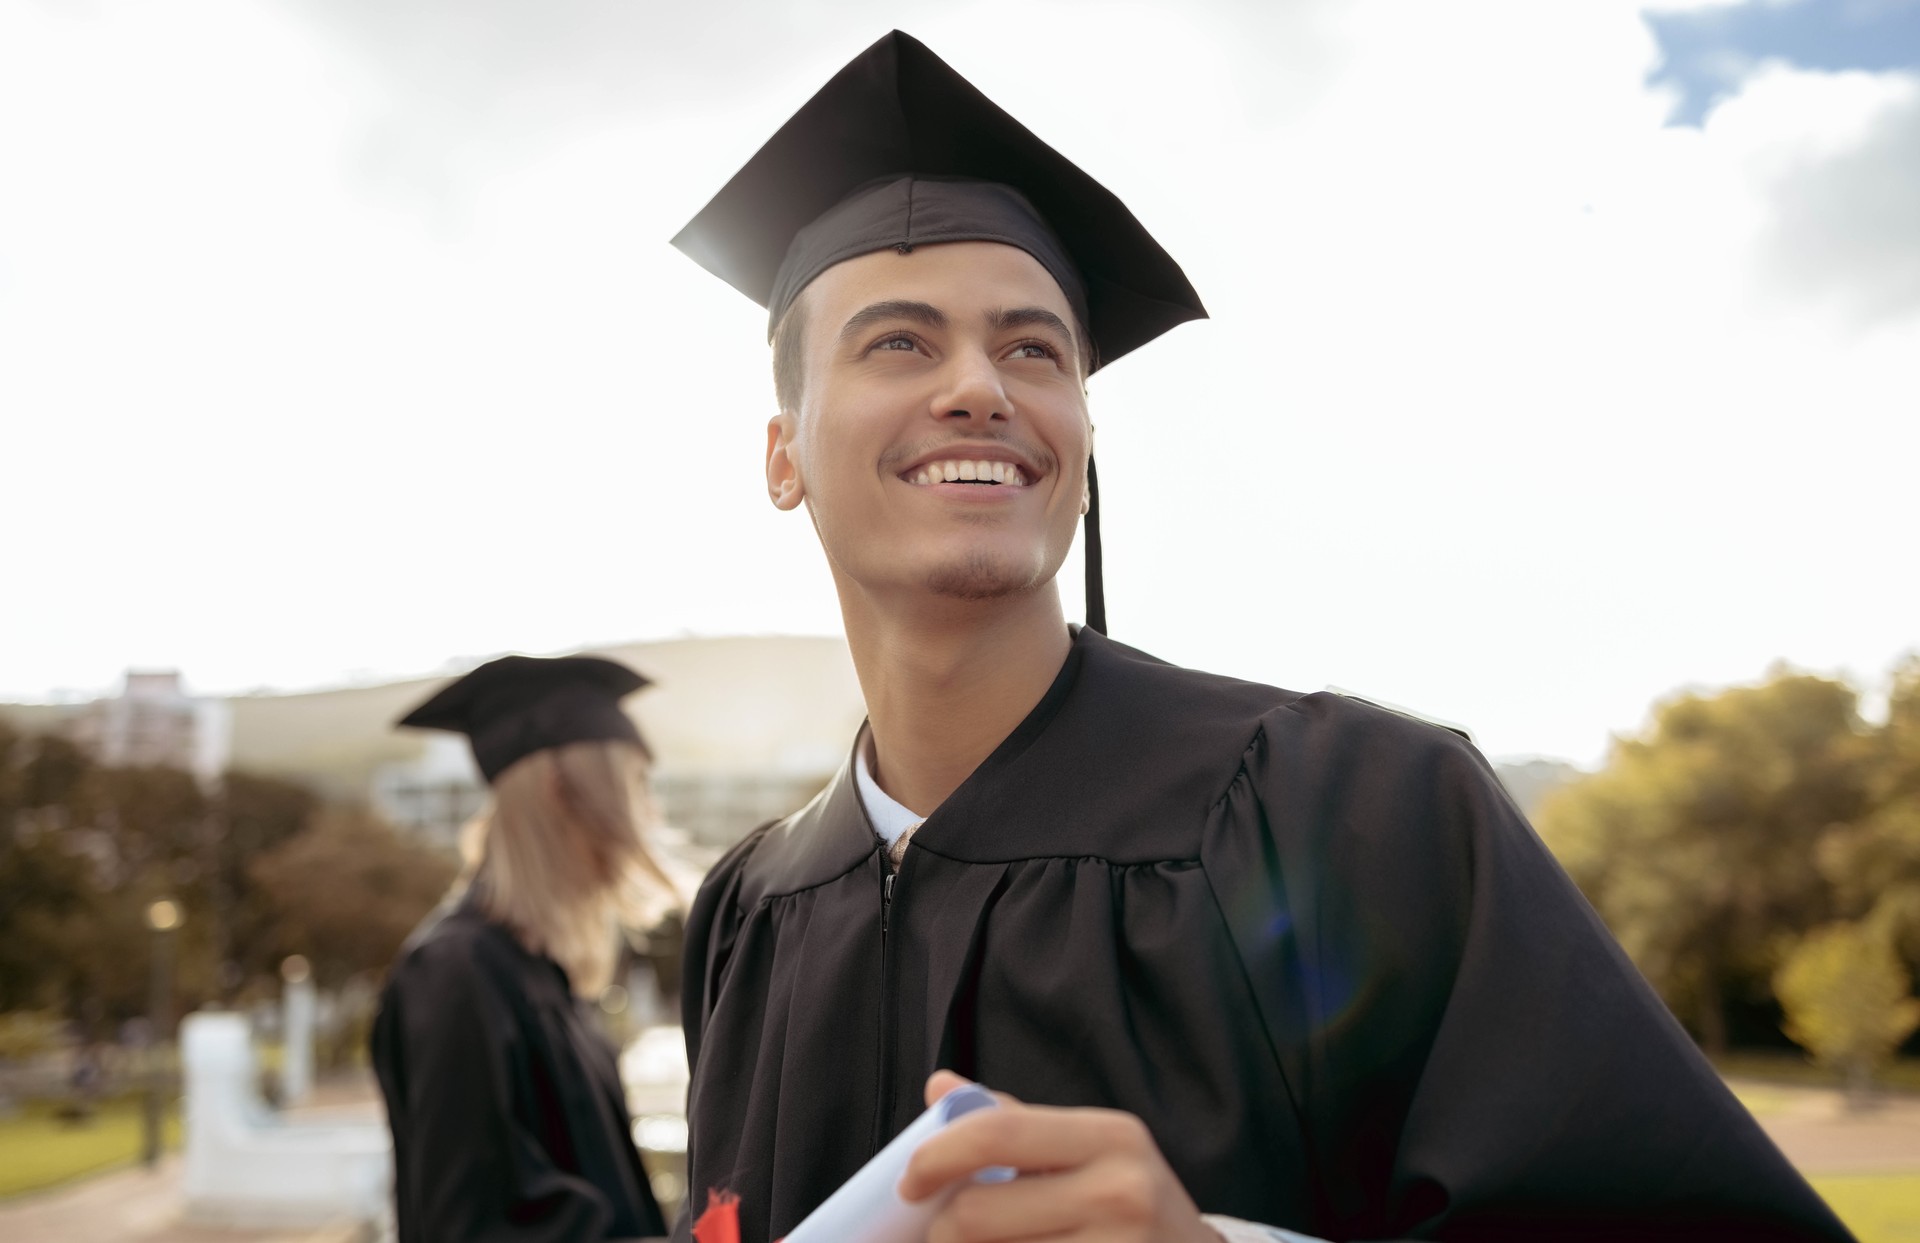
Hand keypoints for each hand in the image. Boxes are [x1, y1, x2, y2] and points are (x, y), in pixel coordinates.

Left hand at [899, 1070, 1220, 1242]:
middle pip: (977, 1216)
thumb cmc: (1132, 1205)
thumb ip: (1014, 1123)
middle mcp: (1120, 1194)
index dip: (936, 1157)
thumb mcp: (1090, 1151)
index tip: (912, 1182)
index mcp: (1111, 1138)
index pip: (997, 1134)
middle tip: (946, 1237)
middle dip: (943, 1231)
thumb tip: (940, 1088)